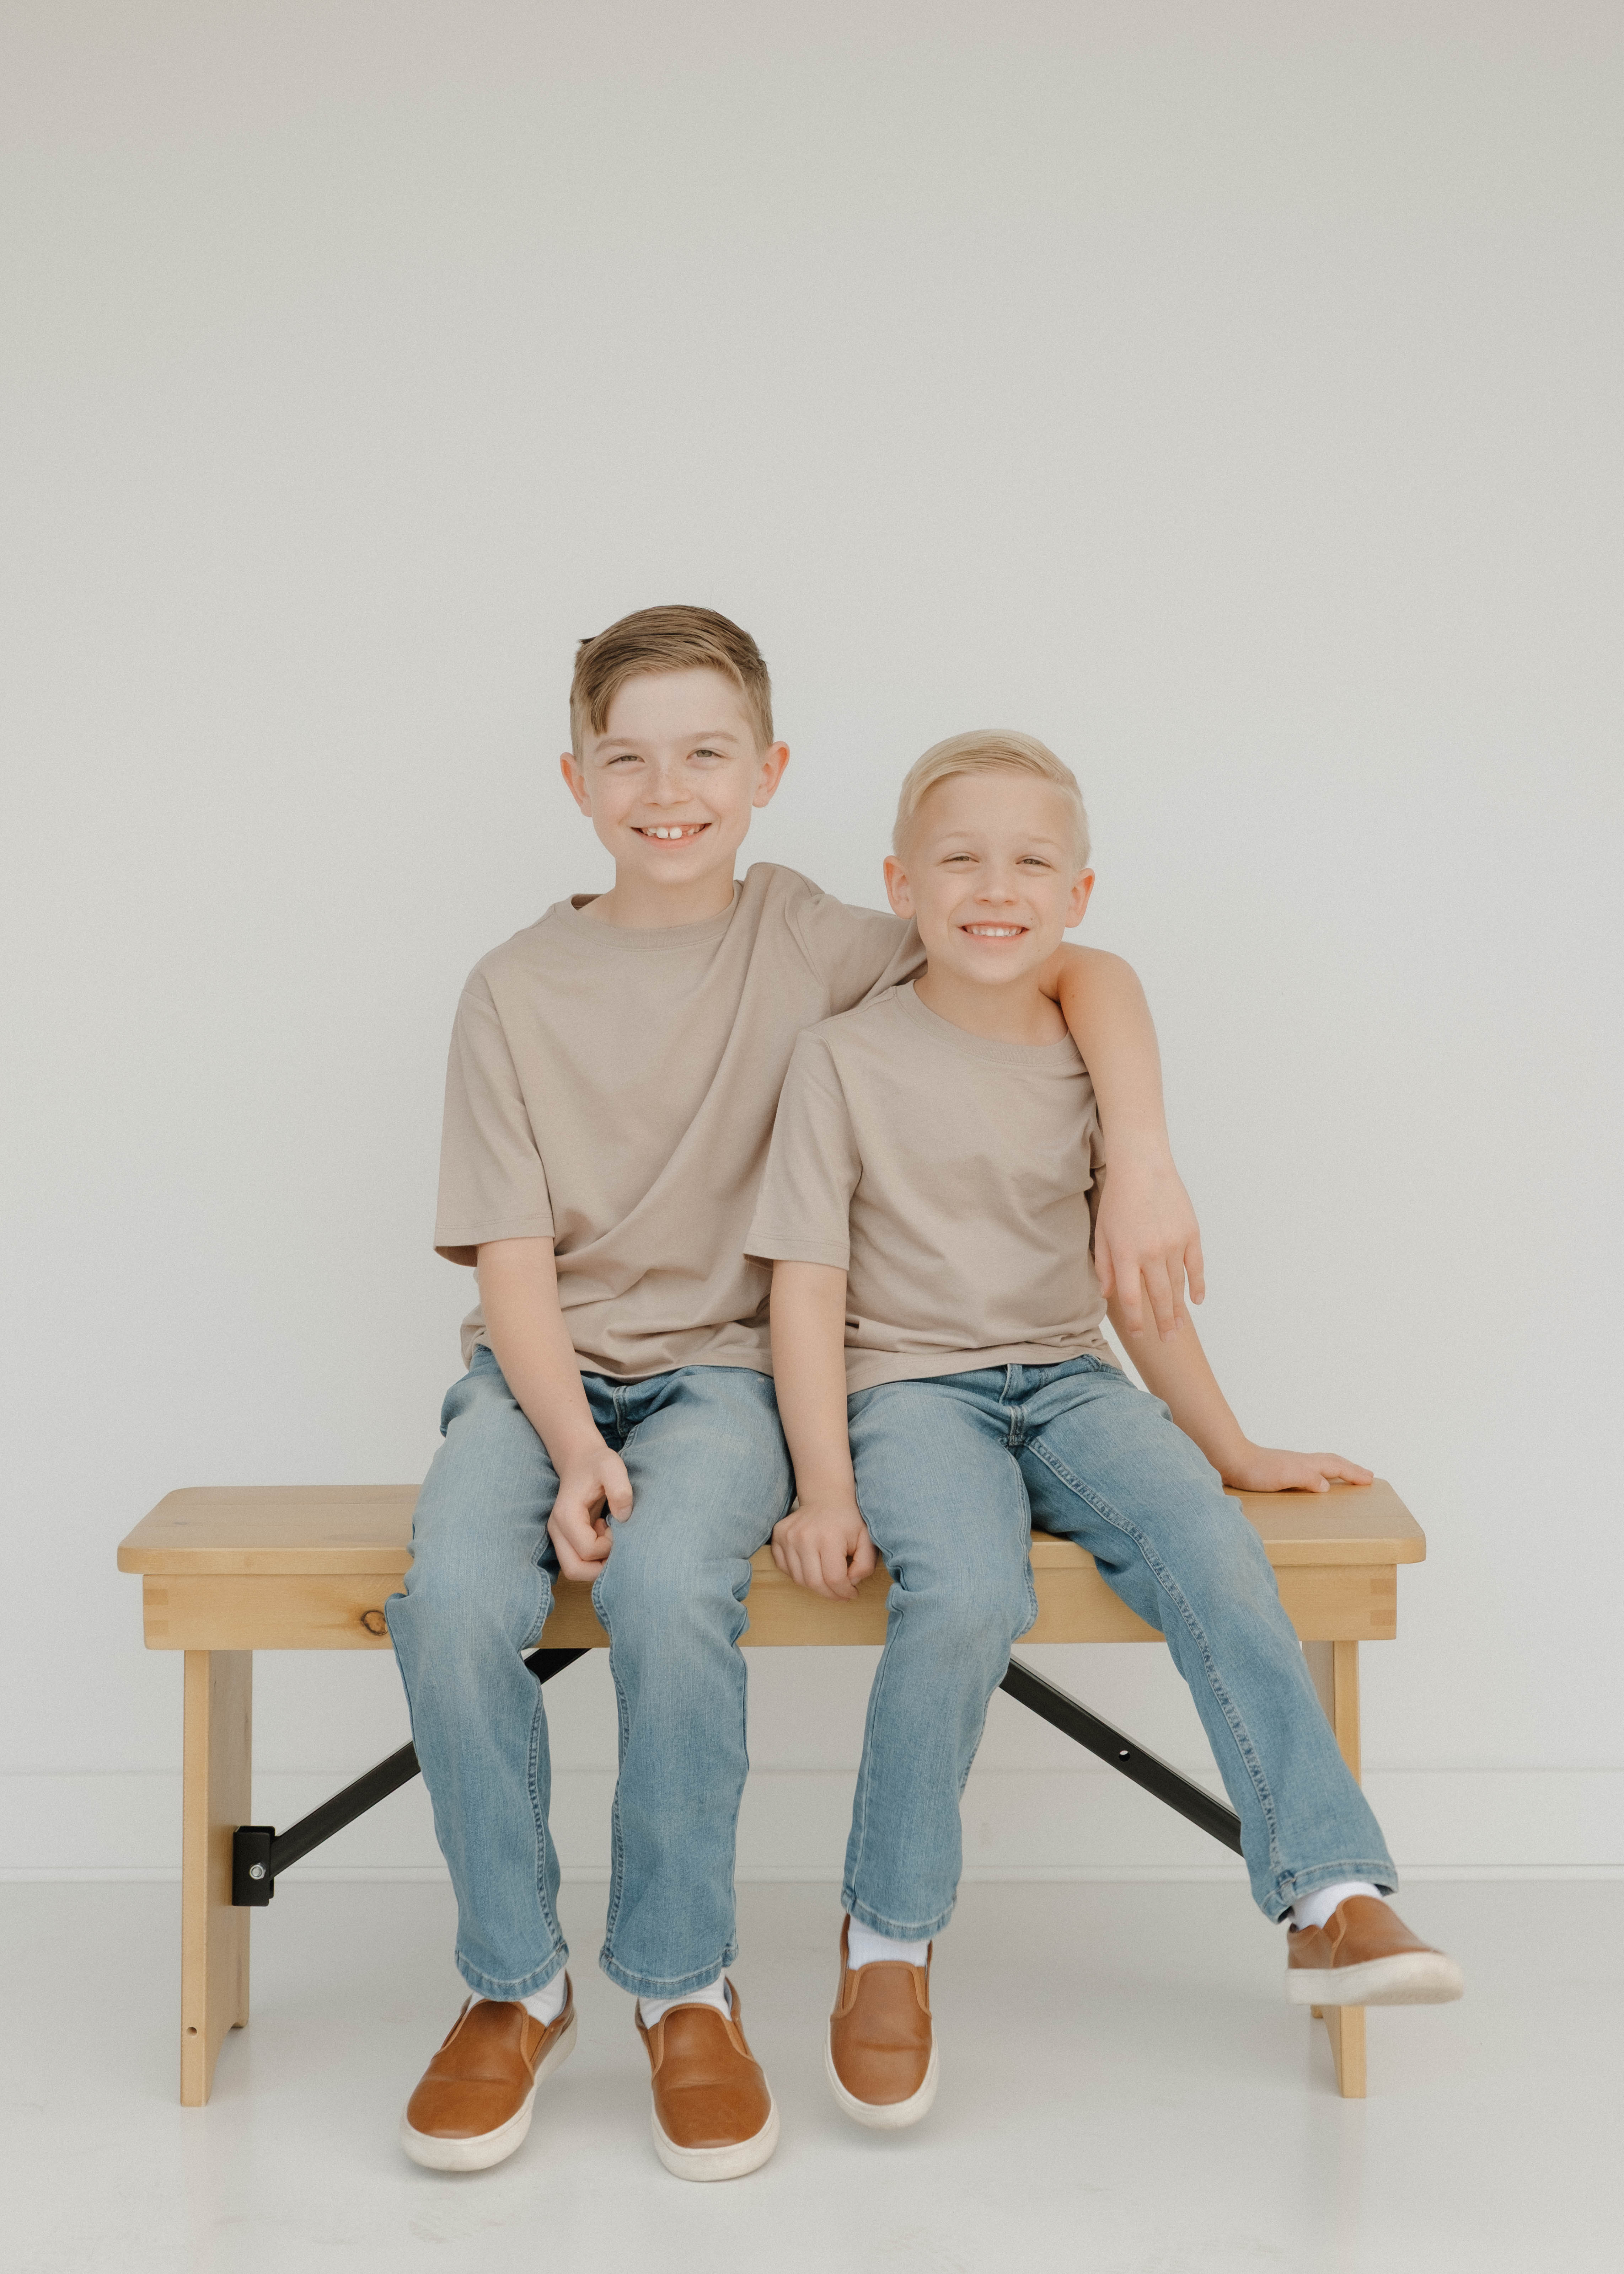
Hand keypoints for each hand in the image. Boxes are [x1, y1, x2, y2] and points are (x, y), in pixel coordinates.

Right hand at [547, 1442, 632, 1579]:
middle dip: (600, 1566)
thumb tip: (623, 1517)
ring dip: (597, 1564)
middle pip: (574, 1569)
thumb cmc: (597, 1464)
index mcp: (566, 1515)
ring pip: (574, 1570)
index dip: (608, 1546)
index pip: (587, 1550)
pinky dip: (594, 1559)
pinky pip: (577, 1562)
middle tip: (616, 1544)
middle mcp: (556, 1529)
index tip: (617, 1526)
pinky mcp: (564, 1539)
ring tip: (609, 1539)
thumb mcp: (612, 1467)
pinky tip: (604, 1537)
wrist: (581, 1460)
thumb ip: (620, 1489)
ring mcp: (558, 1536)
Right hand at [770, 1494, 877, 1601]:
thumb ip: (865, 1565)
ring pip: (798, 1579)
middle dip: (830, 1594)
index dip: (845, 1592)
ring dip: (815, 1586)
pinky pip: (784, 1568)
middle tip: (840, 1593)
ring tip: (827, 1581)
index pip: (834, 1579)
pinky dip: (798, 1574)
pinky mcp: (777, 1536)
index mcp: (829, 1537)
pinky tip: (812, 1569)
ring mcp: (788, 1536)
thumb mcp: (867, 1540)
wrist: (826, 1498)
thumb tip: (851, 1583)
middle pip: (814, 1583)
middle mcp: (804, 1537)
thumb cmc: (848, 1521)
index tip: (852, 1592)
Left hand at [1094, 1151, 1205, 1341]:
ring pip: (1178, 1285)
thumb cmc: (1118, 1199)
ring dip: (1179, 1310)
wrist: (1143, 1167)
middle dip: (1163, 1323)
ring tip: (1179, 1328)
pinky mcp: (1191, 1234)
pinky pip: (1196, 1266)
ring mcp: (1174, 1244)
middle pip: (1159, 1298)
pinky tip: (1196, 1300)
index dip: (1137, 1320)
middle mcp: (1151, 1253)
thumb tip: (1108, 1295)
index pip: (1131, 1298)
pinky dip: (1197, 1285)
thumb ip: (1105, 1265)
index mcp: (1126, 1254)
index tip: (1142, 1335)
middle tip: (1168, 1342)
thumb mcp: (1102, 1232)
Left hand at [1220, 1443, 1373, 1494]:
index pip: (1336, 1467)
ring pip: (1321, 1465)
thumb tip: (1327, 1486)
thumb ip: (1307, 1478)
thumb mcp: (1284, 1476)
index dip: (1353, 1473)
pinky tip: (1313, 1483)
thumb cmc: (1256, 1470)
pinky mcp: (1280, 1472)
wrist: (1231, 1461)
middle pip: (1332, 1463)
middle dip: (1351, 1469)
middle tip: (1367, 1476)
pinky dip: (1319, 1475)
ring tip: (1346, 1478)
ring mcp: (1291, 1466)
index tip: (1370, 1479)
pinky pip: (1309, 1472)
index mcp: (1306, 1464)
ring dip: (1337, 1471)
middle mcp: (1301, 1463)